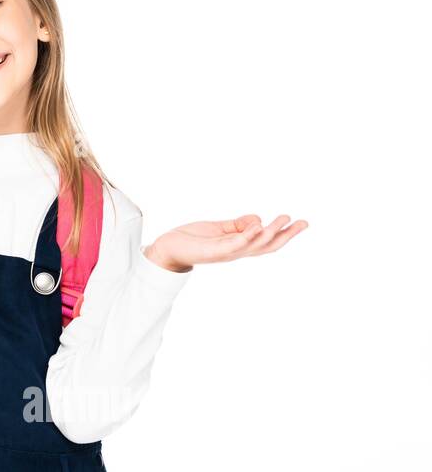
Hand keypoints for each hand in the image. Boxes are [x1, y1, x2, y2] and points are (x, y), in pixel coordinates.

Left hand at [144, 214, 308, 272]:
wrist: (168, 248)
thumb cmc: (192, 239)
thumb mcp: (220, 228)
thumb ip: (238, 224)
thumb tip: (259, 218)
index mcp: (239, 246)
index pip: (267, 241)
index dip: (285, 233)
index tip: (302, 222)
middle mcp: (235, 252)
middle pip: (267, 246)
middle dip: (286, 236)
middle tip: (303, 223)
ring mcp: (225, 253)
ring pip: (254, 246)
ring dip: (270, 234)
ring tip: (282, 220)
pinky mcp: (212, 251)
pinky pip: (233, 245)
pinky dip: (246, 236)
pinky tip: (256, 226)